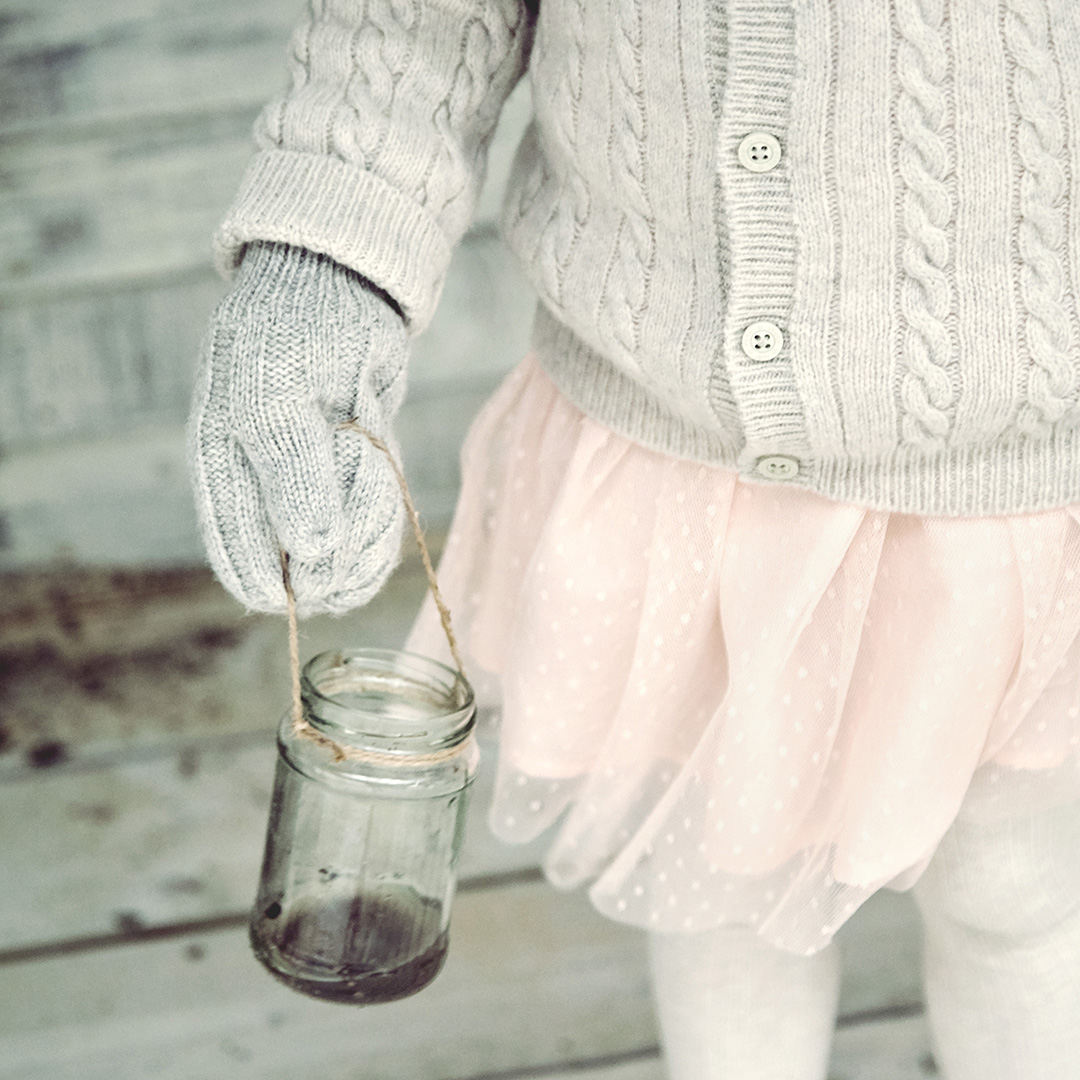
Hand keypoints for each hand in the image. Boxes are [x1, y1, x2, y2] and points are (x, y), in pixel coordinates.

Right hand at [188, 241, 408, 615]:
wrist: (344, 285)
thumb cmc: (292, 332)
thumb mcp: (277, 400)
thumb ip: (290, 477)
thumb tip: (312, 554)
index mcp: (224, 475)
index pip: (244, 566)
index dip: (283, 586)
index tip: (320, 579)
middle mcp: (267, 490)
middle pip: (305, 571)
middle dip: (338, 553)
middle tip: (352, 488)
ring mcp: (316, 485)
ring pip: (347, 554)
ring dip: (368, 528)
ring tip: (366, 456)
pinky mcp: (357, 476)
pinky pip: (376, 526)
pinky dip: (387, 516)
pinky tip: (384, 481)